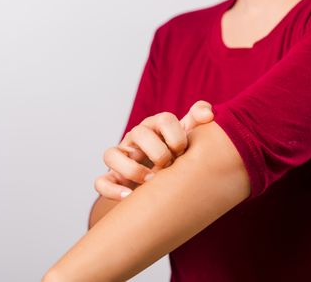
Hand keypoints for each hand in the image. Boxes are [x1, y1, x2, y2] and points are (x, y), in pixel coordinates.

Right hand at [94, 100, 213, 199]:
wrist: (161, 182)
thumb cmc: (175, 156)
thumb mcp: (186, 138)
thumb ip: (197, 121)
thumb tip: (208, 114)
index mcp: (155, 127)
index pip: (164, 119)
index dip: (176, 135)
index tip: (184, 151)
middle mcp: (135, 139)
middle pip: (138, 133)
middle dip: (157, 151)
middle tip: (169, 165)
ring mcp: (121, 158)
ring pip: (112, 155)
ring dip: (132, 168)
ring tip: (151, 180)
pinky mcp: (112, 179)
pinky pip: (101, 182)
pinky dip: (112, 190)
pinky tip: (129, 197)